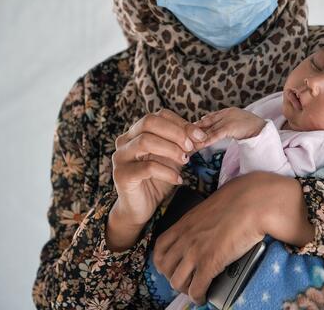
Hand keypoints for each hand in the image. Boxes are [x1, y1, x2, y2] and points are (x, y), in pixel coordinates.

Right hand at [106, 108, 207, 250]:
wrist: (141, 207)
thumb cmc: (157, 179)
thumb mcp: (173, 158)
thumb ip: (184, 145)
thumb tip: (203, 135)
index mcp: (136, 131)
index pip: (159, 115)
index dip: (181, 122)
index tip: (200, 135)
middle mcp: (125, 140)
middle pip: (149, 122)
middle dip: (175, 132)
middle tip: (191, 147)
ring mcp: (120, 157)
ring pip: (145, 141)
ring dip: (171, 150)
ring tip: (185, 161)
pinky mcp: (121, 175)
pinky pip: (147, 167)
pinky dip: (167, 172)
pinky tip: (178, 179)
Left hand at [152, 172, 315, 304]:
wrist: (254, 202)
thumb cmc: (240, 198)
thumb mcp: (213, 205)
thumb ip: (204, 217)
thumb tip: (211, 222)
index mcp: (185, 223)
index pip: (160, 247)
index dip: (162, 261)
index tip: (171, 265)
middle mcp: (185, 238)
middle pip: (165, 267)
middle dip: (172, 276)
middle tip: (185, 278)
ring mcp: (195, 251)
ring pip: (176, 281)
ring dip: (185, 288)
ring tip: (195, 289)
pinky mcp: (210, 264)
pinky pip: (196, 289)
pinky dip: (198, 296)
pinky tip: (204, 296)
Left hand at [195, 107, 265, 146]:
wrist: (263, 129)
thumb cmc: (252, 128)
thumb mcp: (237, 124)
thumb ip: (225, 125)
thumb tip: (210, 131)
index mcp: (227, 111)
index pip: (210, 118)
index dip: (199, 124)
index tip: (189, 130)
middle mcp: (226, 114)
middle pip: (207, 122)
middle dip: (195, 130)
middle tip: (184, 137)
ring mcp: (228, 120)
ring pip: (209, 130)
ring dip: (198, 137)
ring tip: (189, 144)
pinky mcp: (230, 128)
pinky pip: (215, 135)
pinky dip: (207, 140)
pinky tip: (199, 145)